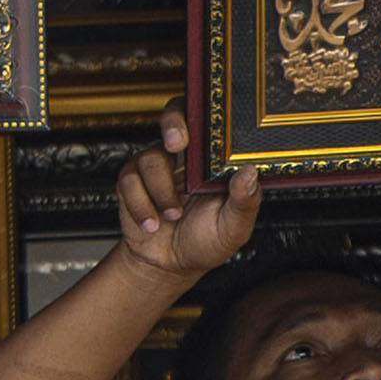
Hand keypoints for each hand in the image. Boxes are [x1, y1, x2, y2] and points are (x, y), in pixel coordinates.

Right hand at [117, 100, 262, 280]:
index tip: (204, 131)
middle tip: (176, 146)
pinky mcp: (133, 181)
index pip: (211, 121)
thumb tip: (250, 173)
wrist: (170, 265)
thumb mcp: (234, 228)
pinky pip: (130, 180)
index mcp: (214, 161)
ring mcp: (158, 166)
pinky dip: (140, 205)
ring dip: (161, 191)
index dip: (203, 114)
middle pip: (175, 113)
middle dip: (173, 123)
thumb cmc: (206, 241)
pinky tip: (152, 223)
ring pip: (152, 158)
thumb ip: (244, 202)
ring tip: (172, 215)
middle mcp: (186, 156)